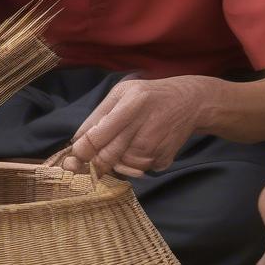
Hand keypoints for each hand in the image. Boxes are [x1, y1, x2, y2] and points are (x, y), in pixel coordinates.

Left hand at [65, 76, 212, 176]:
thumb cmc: (149, 96)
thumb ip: (98, 115)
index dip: (80, 152)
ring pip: (120, 167)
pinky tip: (140, 148)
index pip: (96, 138)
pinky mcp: (163, 160)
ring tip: (124, 145)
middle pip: (105, 158)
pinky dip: (132, 165)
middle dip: (93, 162)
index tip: (74, 157)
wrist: (190, 103)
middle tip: (89, 159)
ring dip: (114, 162)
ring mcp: (155, 147)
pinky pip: (137, 171)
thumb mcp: (122, 93)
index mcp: (131, 105)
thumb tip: (76, 142)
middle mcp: (143, 127)